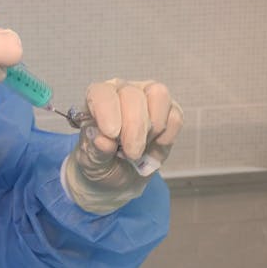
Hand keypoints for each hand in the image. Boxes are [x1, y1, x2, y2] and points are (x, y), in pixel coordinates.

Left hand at [63, 78, 182, 214]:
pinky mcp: (170, 109)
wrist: (119, 176)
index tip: (111, 134)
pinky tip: (153, 148)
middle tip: (131, 154)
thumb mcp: (91, 162)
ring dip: (153, 128)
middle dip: (134, 128)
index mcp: (97, 99)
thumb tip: (102, 140)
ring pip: (158, 95)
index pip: (102, 93)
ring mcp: (147, 96)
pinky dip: (166, 137)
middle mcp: (122, 91)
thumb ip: (95, 151)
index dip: (107, 111)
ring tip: (141, 149)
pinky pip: (175, 116)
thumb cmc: (101, 162)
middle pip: (133, 95)